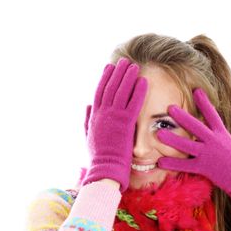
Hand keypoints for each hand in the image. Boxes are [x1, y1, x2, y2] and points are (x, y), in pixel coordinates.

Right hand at [81, 57, 147, 191]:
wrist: (104, 169)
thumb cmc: (98, 156)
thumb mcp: (88, 136)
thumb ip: (87, 119)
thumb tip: (87, 106)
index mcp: (94, 115)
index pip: (99, 91)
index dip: (105, 78)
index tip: (110, 67)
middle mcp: (102, 113)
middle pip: (110, 87)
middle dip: (118, 73)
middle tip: (124, 61)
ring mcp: (113, 118)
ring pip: (121, 92)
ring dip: (128, 77)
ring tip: (134, 66)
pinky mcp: (125, 124)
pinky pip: (133, 104)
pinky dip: (138, 91)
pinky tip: (143, 81)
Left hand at [156, 88, 230, 214]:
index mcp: (223, 135)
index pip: (212, 115)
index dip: (204, 102)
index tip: (196, 91)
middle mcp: (214, 142)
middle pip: (195, 126)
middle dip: (182, 116)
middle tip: (169, 108)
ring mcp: (208, 154)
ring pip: (186, 144)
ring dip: (172, 139)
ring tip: (159, 133)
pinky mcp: (204, 168)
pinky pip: (185, 165)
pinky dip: (172, 164)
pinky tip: (160, 161)